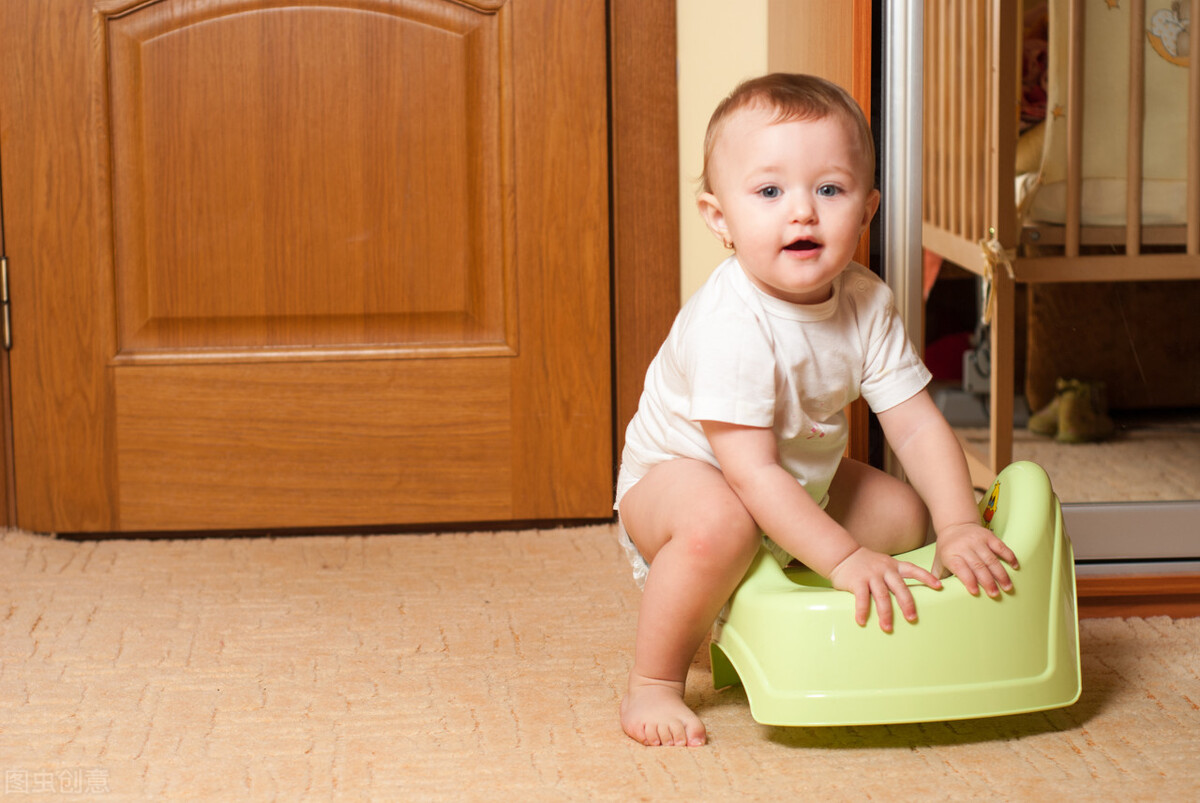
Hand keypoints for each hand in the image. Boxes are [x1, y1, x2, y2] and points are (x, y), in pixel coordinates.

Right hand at [828, 547, 942, 632]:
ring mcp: (871, 575)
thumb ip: (893, 577)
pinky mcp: (857, 581)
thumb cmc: (865, 564)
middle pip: (900, 588)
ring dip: (885, 613)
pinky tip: (862, 621)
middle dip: (907, 604)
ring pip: (882, 595)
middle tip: (912, 618)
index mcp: (894, 566)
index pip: (913, 570)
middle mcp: (885, 570)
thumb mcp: (883, 564)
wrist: (843, 554)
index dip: (927, 577)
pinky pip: (861, 598)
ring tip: (887, 627)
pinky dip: (862, 610)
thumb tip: (906, 598)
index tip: (939, 586)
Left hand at [931, 522, 1018, 597]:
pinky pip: (1001, 547)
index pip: (960, 568)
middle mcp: (965, 547)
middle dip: (988, 581)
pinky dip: (1009, 557)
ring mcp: (978, 541)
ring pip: (991, 559)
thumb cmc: (947, 549)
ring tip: (1007, 587)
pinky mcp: (989, 536)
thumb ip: (937, 577)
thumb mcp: (939, 562)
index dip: (968, 580)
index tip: (975, 592)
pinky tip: (1015, 567)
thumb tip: (936, 593)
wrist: (955, 526)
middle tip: (995, 594)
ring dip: (1001, 574)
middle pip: (978, 566)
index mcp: (951, 555)